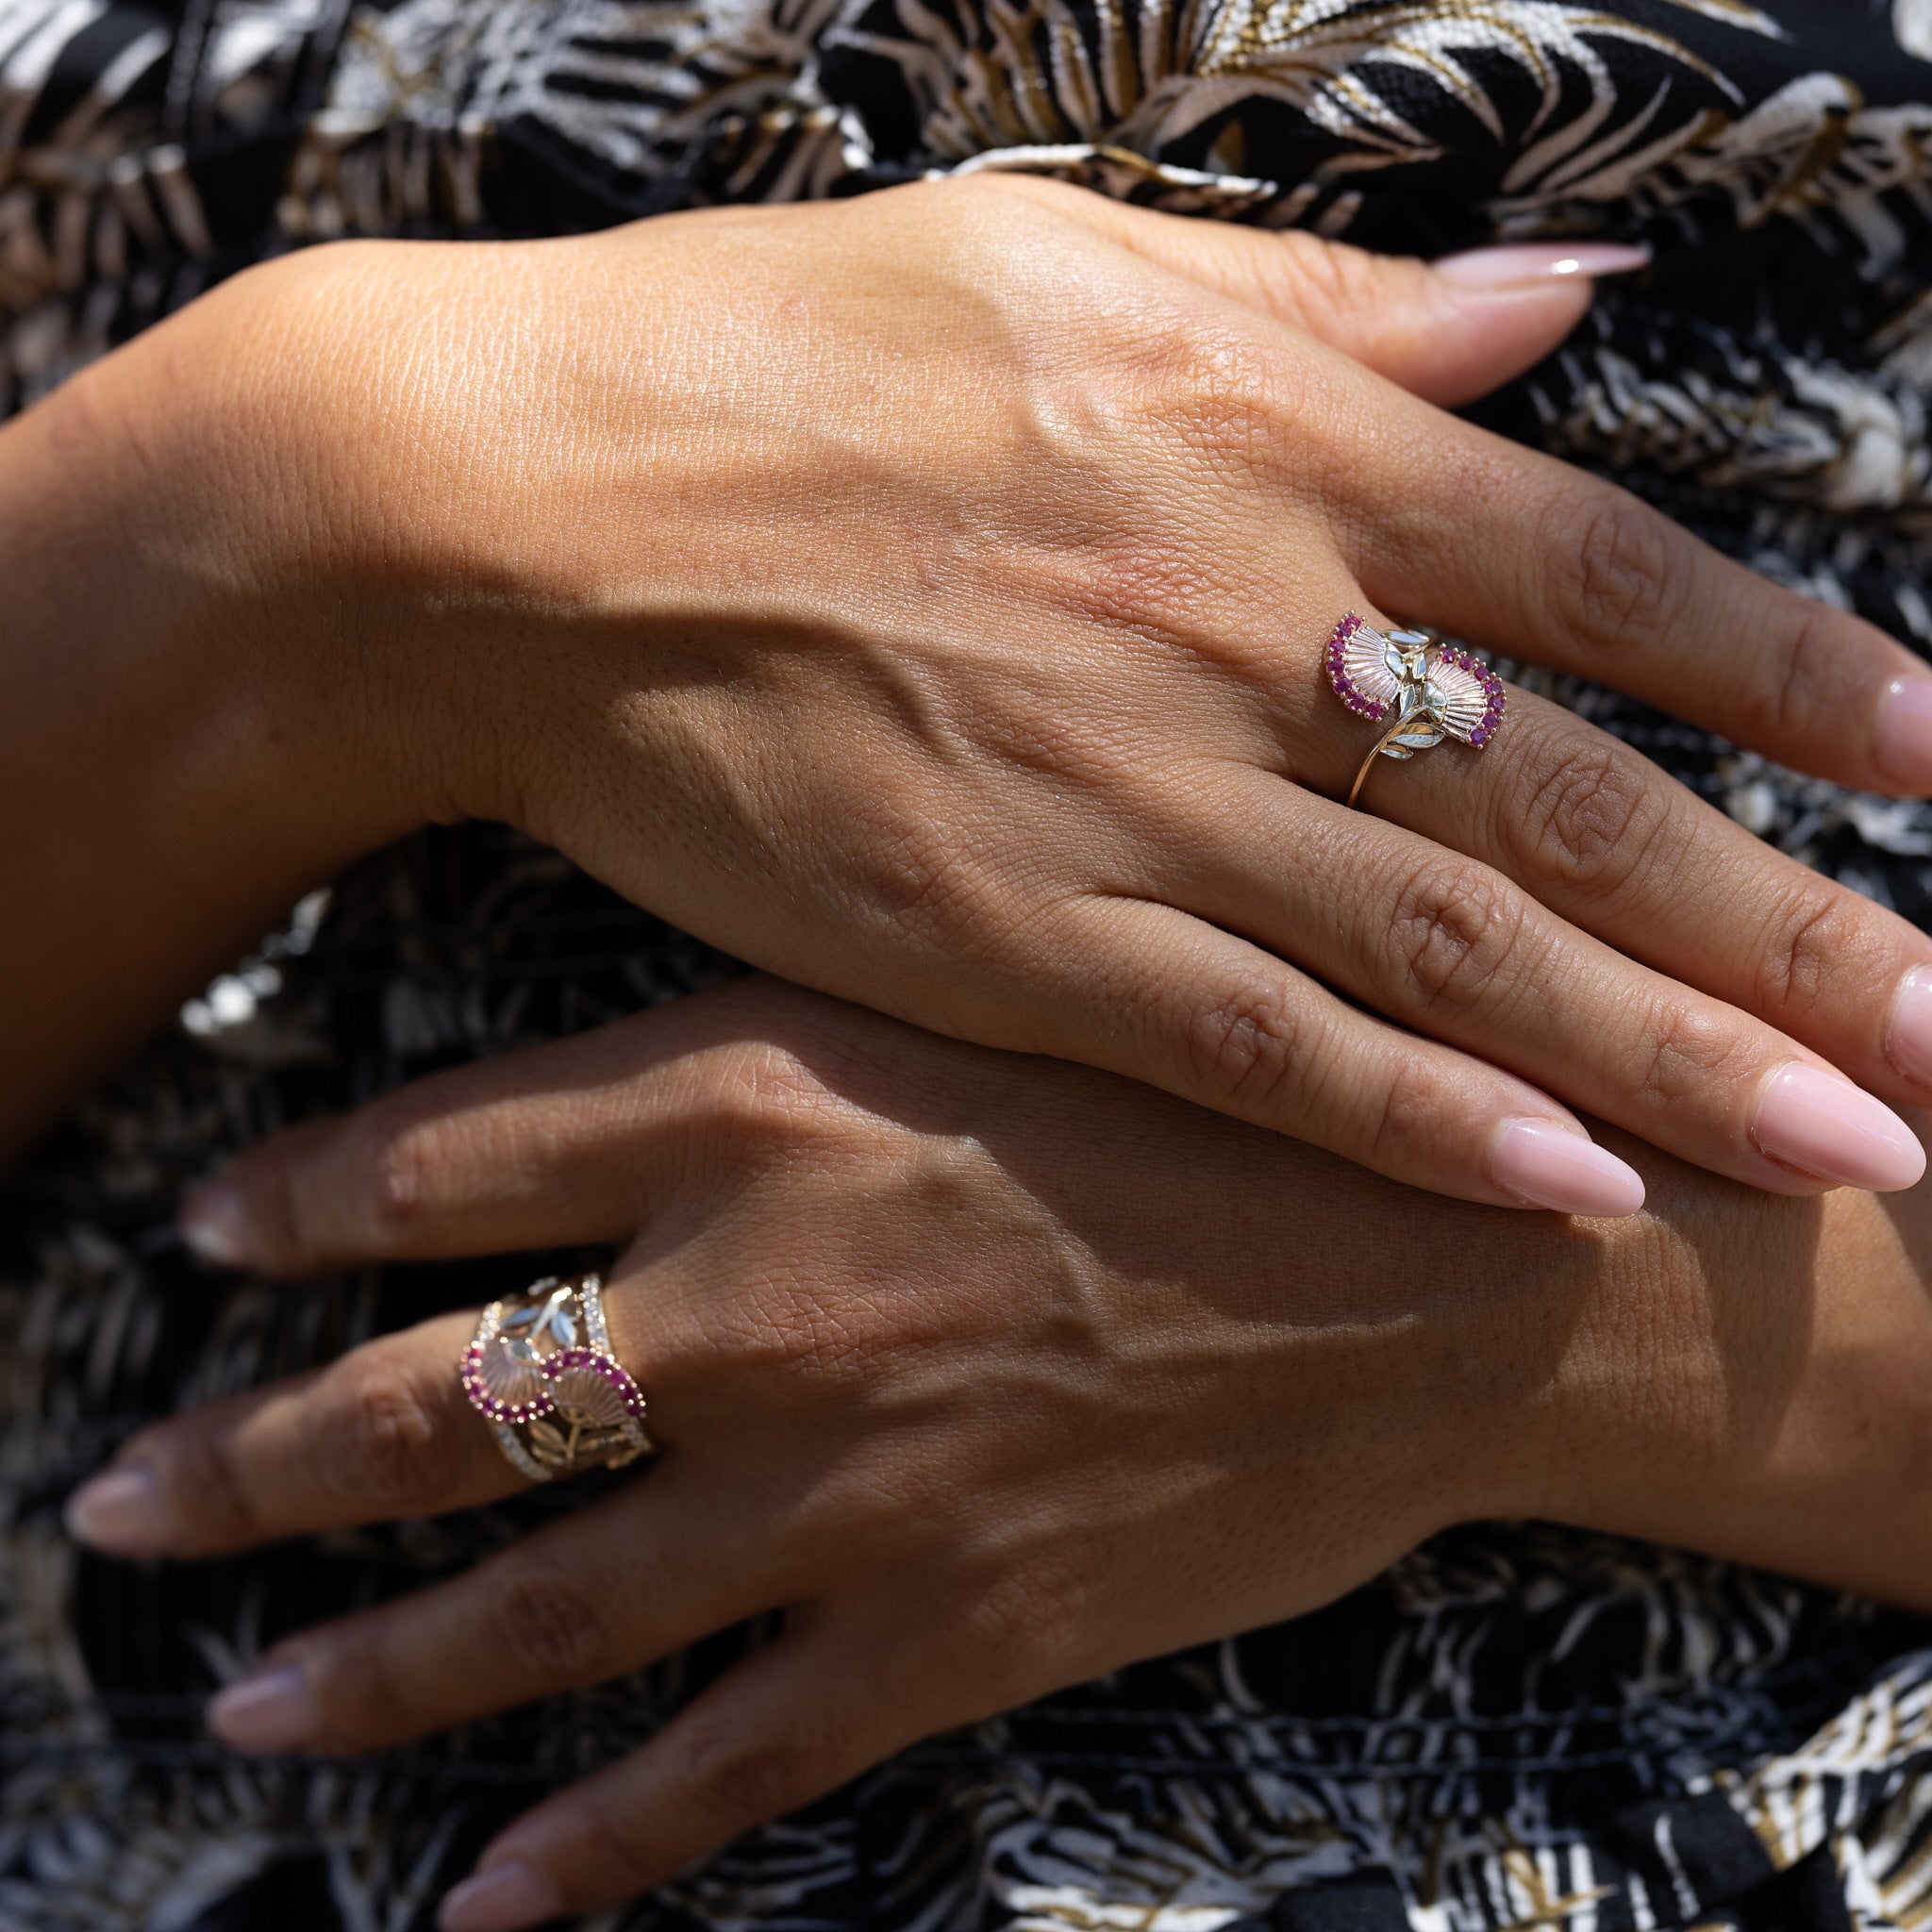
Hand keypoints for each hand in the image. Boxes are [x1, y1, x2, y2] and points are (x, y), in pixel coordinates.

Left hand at [66, 980, 1931, 1926]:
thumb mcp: (1006, 970)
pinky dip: (595, 1847)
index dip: (303, 1195)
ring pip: (538, 1608)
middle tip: (123, 1503)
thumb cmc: (1238, 1079)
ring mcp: (843, 1485)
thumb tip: (673, 1013)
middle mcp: (760, 1300)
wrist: (1459, 1253)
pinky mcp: (953, 1631)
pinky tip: (484, 1902)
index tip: (202, 1226)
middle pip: (435, 1402)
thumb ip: (825, 987)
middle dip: (256, 1462)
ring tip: (242, 1706)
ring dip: (371, 1667)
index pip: (455, 1152)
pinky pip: (729, 1766)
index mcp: (771, 1107)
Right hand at [86, 171, 1931, 1210]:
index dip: (1785, 666)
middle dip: (1791, 920)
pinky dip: (1423, 1122)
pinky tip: (1574, 1190)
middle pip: (1572, 801)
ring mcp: (1135, 799)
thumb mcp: (1058, 262)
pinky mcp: (1016, 941)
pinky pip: (1259, 1047)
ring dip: (1672, 1056)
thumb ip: (1321, 306)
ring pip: (1455, 955)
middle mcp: (1241, 626)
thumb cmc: (775, 364)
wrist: (529, 518)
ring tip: (1849, 1151)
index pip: (1596, 568)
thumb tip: (1548, 307)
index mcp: (1262, 440)